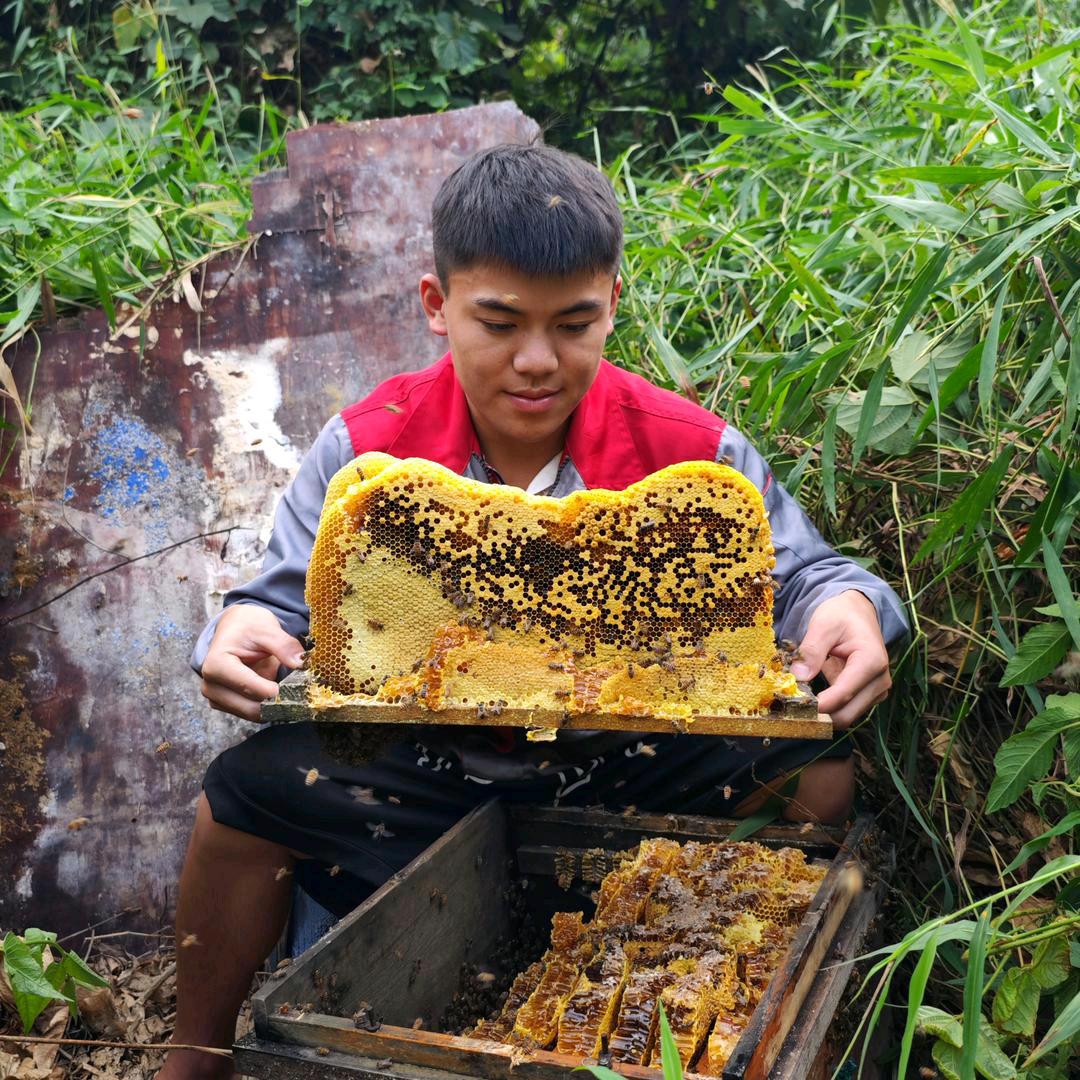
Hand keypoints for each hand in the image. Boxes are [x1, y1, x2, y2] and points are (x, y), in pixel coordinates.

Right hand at [200, 604, 304, 721]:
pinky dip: (269, 705)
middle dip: (277, 701)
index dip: (274, 691)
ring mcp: (217, 699)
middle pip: (251, 708)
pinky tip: (277, 690)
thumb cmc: (247, 627)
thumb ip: (284, 646)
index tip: (298, 687)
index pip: (248, 687)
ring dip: (274, 704)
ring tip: (288, 686)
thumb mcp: (267, 629)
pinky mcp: (227, 706)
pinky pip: (254, 713)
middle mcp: (211, 686)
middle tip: (300, 690)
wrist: (236, 629)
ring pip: (254, 714)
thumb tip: (301, 663)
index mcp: (216, 665)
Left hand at [790, 590, 891, 728]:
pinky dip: (826, 710)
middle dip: (817, 715)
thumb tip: (798, 677)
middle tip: (788, 708)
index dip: (817, 706)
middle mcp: (879, 681)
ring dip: (821, 715)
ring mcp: (876, 692)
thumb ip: (811, 650)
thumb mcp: (823, 624)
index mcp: (871, 662)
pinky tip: (809, 699)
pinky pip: (844, 711)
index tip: (791, 706)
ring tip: (797, 701)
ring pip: (844, 717)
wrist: (857, 614)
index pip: (843, 695)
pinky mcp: (867, 697)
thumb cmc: (841, 616)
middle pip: (846, 715)